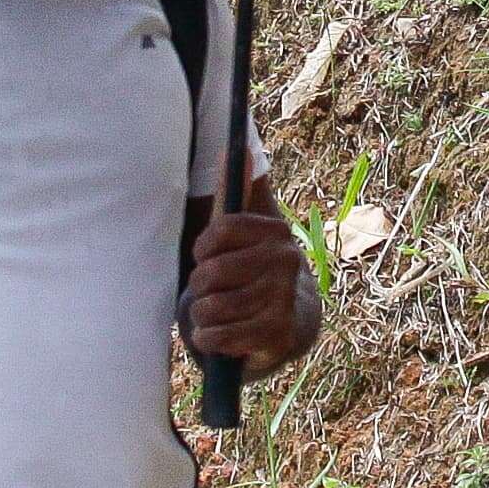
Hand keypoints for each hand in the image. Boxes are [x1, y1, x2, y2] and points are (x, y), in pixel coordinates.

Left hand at [185, 208, 320, 380]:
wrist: (288, 323)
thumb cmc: (252, 272)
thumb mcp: (242, 233)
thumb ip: (234, 192)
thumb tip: (236, 148)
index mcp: (276, 231)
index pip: (219, 230)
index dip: (202, 250)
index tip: (205, 257)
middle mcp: (286, 260)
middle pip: (213, 271)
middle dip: (200, 288)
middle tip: (210, 292)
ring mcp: (284, 297)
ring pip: (214, 306)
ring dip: (203, 316)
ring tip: (214, 314)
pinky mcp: (279, 333)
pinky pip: (222, 335)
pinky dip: (210, 339)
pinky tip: (216, 335)